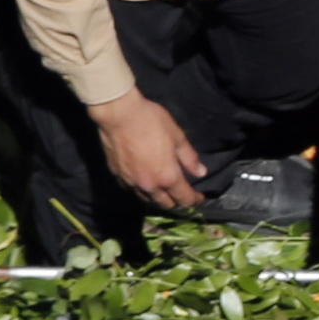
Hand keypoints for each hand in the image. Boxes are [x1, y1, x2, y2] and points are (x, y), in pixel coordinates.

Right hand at [88, 88, 207, 210]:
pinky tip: (144, 180)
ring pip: (148, 199)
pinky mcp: (117, 176)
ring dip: (158, 197)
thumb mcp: (177, 137)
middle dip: (177, 202)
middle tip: (183, 193)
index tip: (200, 198)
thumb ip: (189, 158)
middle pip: (166, 204)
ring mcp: (131, 182)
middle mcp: (149, 185)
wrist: (118, 114)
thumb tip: (201, 173)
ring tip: (164, 189)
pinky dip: (141, 189)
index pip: (184, 199)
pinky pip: (132, 189)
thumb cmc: (152, 122)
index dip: (195, 200)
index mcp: (167, 177)